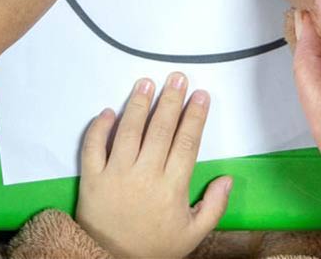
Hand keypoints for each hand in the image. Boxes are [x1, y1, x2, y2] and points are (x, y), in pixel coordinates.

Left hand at [76, 73, 232, 258]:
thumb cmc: (154, 248)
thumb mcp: (193, 234)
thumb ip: (214, 206)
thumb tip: (227, 178)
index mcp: (172, 188)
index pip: (186, 142)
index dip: (195, 116)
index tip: (201, 95)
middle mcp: (144, 176)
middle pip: (160, 129)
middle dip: (171, 100)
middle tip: (177, 78)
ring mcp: (116, 175)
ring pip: (128, 131)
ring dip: (138, 104)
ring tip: (146, 83)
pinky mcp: (92, 179)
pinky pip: (93, 147)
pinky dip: (98, 127)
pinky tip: (108, 111)